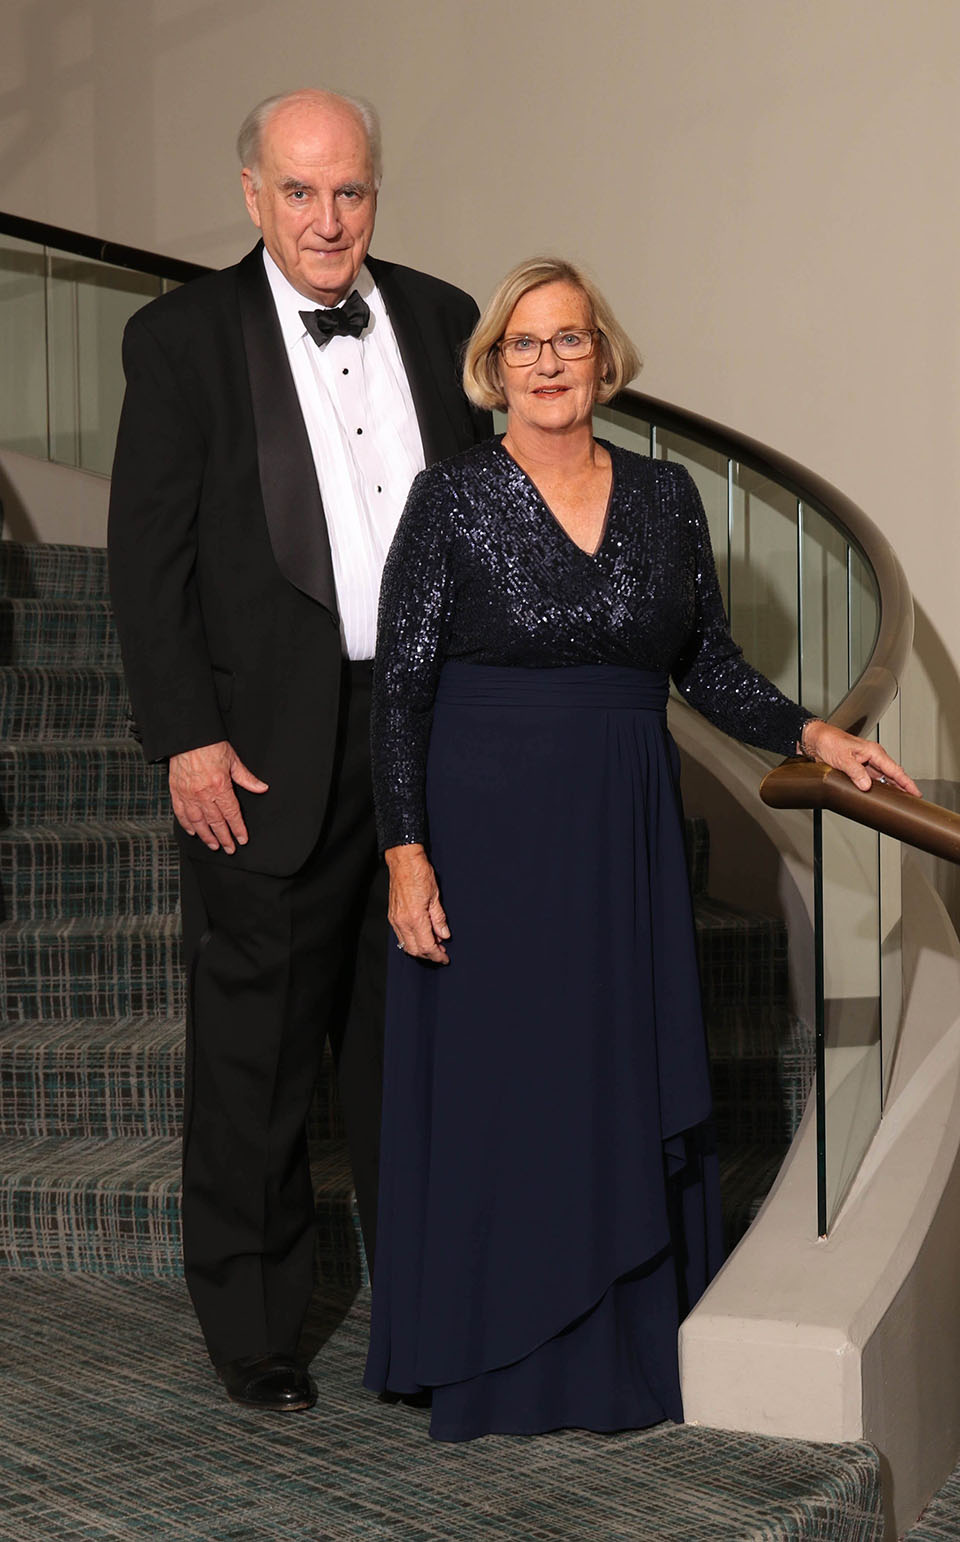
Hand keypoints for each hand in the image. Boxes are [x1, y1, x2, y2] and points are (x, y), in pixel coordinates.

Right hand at [168, 740, 268, 852]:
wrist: (187, 736)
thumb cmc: (210, 745)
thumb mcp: (233, 760)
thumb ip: (247, 778)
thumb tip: (262, 788)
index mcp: (220, 786)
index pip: (231, 814)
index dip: (238, 828)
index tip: (242, 839)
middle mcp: (203, 793)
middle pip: (216, 822)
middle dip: (224, 838)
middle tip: (229, 848)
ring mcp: (188, 794)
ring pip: (198, 822)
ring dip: (207, 836)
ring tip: (214, 845)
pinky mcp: (176, 792)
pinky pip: (181, 813)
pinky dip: (187, 824)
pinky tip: (193, 832)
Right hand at [385, 844, 450, 963]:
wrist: (403, 861)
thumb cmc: (419, 873)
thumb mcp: (435, 896)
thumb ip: (439, 919)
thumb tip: (444, 935)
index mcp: (415, 918)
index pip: (427, 946)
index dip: (437, 955)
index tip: (445, 958)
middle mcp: (402, 921)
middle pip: (415, 950)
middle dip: (429, 955)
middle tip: (441, 952)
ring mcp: (395, 919)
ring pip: (406, 945)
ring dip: (420, 949)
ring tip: (434, 944)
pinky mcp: (392, 916)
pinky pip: (401, 936)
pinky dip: (412, 940)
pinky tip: (422, 935)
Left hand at [800, 720, 919, 796]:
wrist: (816, 739)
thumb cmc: (829, 742)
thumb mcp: (842, 758)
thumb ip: (856, 772)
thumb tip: (866, 785)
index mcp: (873, 752)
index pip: (895, 770)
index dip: (906, 782)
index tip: (916, 793)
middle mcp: (872, 757)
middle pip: (892, 775)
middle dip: (903, 787)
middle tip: (912, 800)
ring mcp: (866, 762)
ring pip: (884, 778)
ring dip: (891, 788)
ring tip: (900, 800)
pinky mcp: (859, 768)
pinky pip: (873, 779)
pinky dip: (878, 786)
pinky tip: (881, 794)